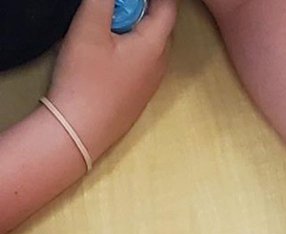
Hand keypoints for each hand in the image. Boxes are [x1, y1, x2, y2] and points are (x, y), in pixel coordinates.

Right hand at [47, 0, 176, 160]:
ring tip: (107, 23)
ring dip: (132, 26)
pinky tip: (105, 48)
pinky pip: (139, 60)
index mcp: (154, 46)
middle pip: (159, 23)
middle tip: (114, 8)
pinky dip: (128, 45)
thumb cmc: (86, 83)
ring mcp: (149, 82)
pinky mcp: (137, 93)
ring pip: (148, 42)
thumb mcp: (90, 27)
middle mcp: (159, 65)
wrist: (79, 131)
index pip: (168, 7)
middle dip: (141, 7)